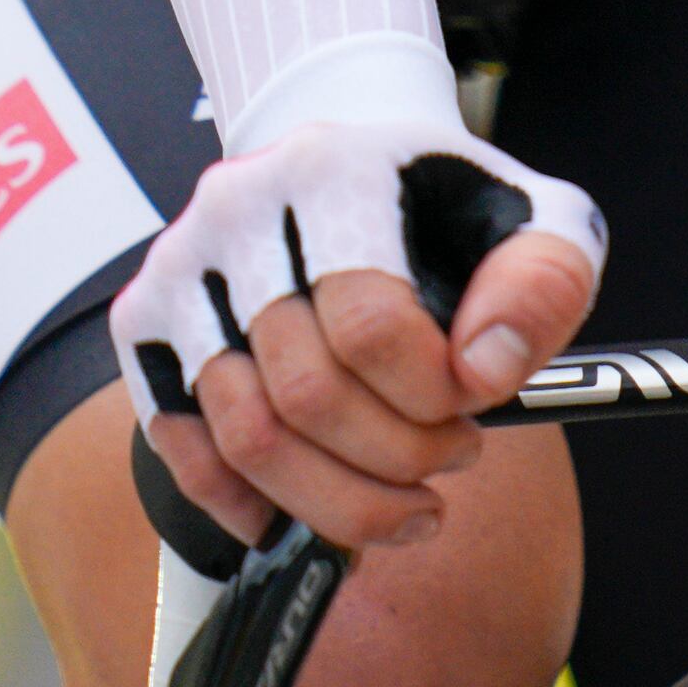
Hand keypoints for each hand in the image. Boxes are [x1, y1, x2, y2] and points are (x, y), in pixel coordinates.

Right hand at [111, 123, 604, 551]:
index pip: (368, 326)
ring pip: (244, 434)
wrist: (355, 173)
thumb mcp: (535, 222)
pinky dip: (249, 506)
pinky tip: (311, 516)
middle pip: (305, 393)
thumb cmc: (446, 212)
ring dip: (336, 499)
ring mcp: (179, 268)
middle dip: (396, 458)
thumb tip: (486, 369)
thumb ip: (543, 284)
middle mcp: (238, 210)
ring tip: (404, 500)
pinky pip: (183, 449)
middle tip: (450, 461)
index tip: (476, 404)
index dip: (431, 395)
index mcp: (333, 170)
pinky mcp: (144, 323)